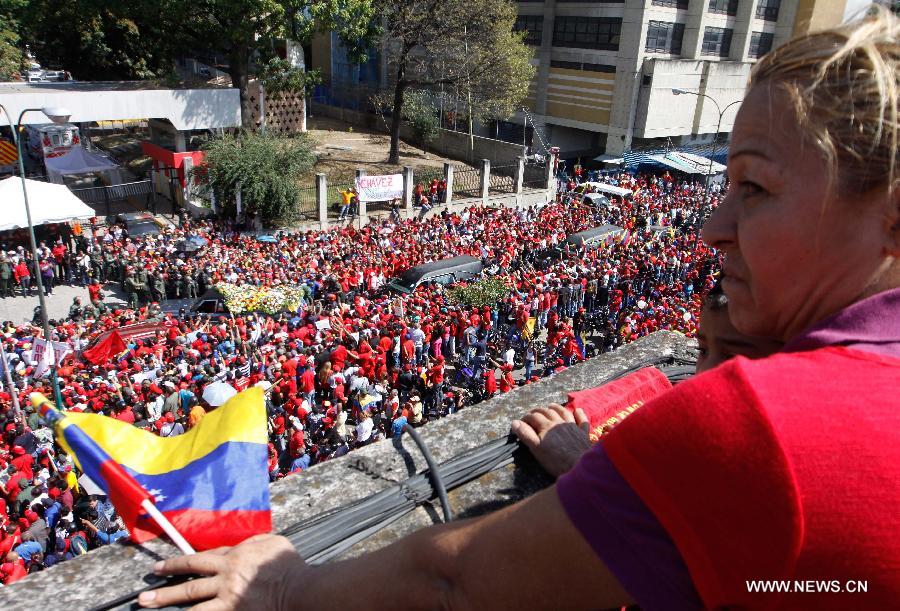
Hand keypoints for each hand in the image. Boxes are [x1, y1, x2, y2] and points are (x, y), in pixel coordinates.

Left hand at [138, 534, 304, 609]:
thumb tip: (237, 547)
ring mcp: (229, 600)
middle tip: (143, 596)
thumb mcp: (270, 542)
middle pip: (189, 584)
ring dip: (169, 605)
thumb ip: (250, 543)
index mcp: (233, 558)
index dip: (178, 563)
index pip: (199, 560)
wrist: (301, 591)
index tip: (161, 568)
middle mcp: (226, 579)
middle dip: (164, 589)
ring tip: (150, 607)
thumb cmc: (288, 565)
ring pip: (193, 605)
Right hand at [511, 404, 590, 478]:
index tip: (521, 421)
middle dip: (538, 411)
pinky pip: (582, 420)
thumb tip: (514, 422)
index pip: (533, 417)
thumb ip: (526, 434)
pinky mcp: (583, 433)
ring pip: (563, 412)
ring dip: (556, 407)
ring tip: (550, 406)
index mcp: (546, 426)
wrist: (579, 466)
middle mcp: (559, 422)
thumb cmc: (555, 460)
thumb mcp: (536, 449)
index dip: (526, 418)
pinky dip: (579, 414)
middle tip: (533, 413)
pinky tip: (577, 410)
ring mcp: (572, 426)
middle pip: (547, 411)